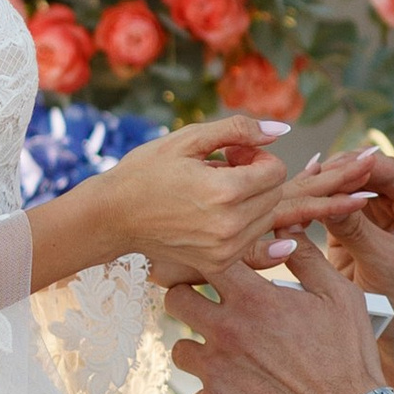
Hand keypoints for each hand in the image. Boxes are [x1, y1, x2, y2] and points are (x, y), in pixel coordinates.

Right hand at [90, 119, 288, 287]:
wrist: (113, 216)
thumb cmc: (147, 172)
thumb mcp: (189, 138)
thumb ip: (238, 130)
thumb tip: (279, 129)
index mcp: (225, 192)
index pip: (276, 170)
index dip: (258, 155)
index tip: (233, 154)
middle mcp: (229, 226)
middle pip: (275, 194)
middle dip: (258, 177)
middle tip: (224, 169)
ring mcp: (225, 250)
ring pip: (267, 218)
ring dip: (252, 201)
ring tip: (217, 191)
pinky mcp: (219, 264)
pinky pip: (252, 239)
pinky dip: (242, 222)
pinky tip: (212, 212)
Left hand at [167, 242, 386, 393]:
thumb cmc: (348, 356)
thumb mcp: (339, 297)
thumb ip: (306, 257)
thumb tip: (285, 225)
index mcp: (254, 300)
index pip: (205, 262)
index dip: (206, 260)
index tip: (212, 267)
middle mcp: (227, 332)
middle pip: (175, 300)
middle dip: (188, 298)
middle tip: (207, 307)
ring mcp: (216, 372)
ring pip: (182, 350)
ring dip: (200, 349)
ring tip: (228, 355)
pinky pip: (200, 393)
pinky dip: (217, 393)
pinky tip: (243, 392)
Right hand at [310, 144, 393, 383]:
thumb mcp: (382, 264)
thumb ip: (355, 228)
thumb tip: (325, 194)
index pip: (388, 170)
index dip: (355, 166)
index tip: (323, 167)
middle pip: (364, 173)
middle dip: (334, 175)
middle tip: (301, 176)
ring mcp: (381, 214)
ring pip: (346, 188)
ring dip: (321, 188)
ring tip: (292, 186)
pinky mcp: (358, 229)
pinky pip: (334, 209)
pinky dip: (315, 206)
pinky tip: (292, 202)